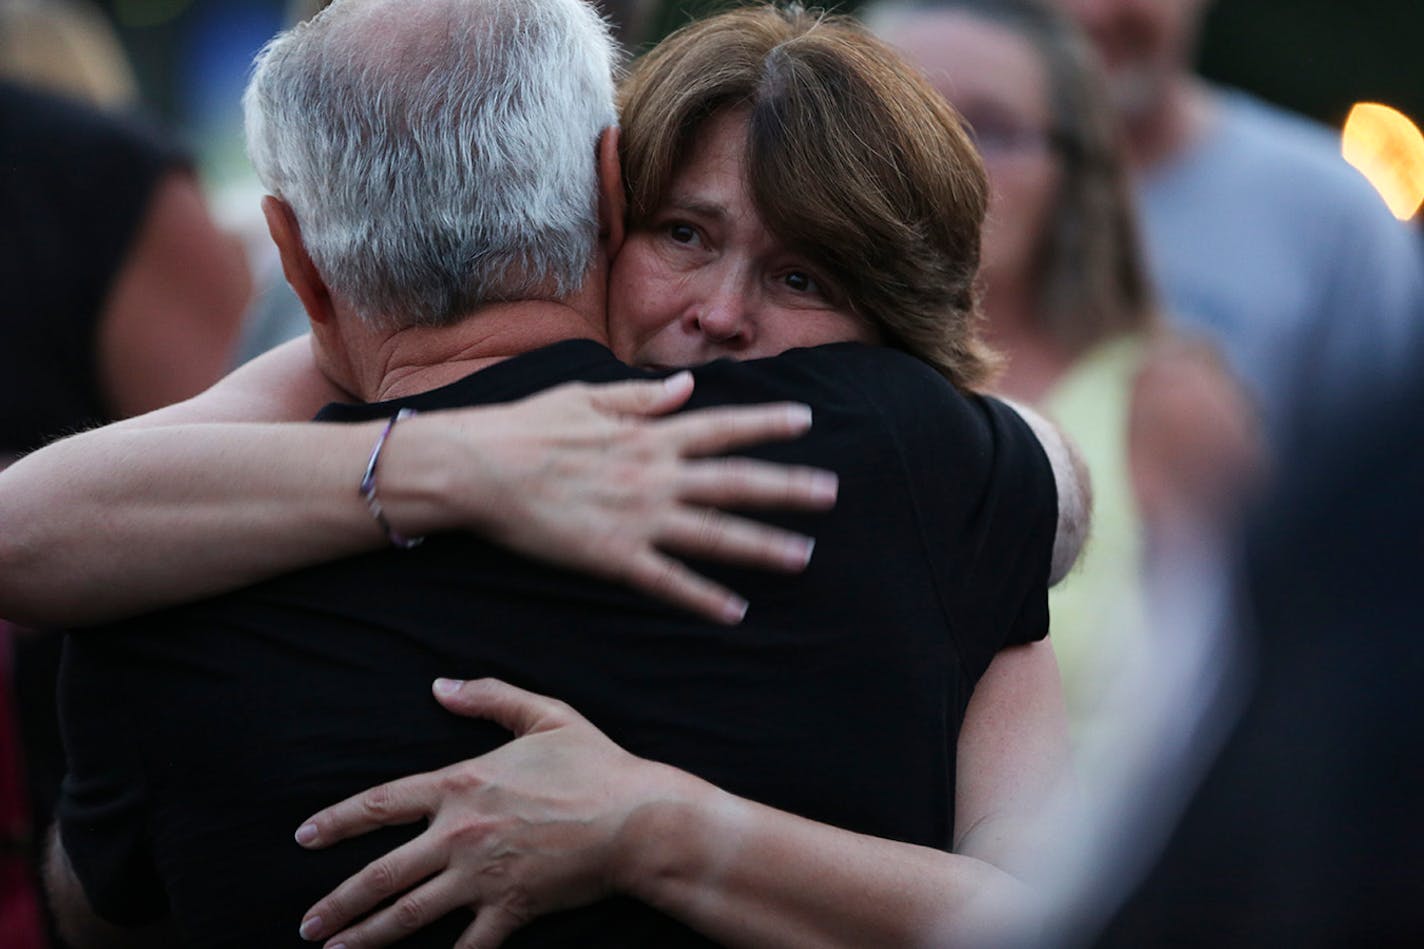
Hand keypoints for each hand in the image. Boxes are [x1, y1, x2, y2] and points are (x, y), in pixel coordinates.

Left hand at [295, 678, 678, 948]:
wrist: (639, 819)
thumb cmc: (596, 765)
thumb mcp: (544, 714)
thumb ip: (488, 697)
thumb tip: (439, 686)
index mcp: (461, 784)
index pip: (380, 804)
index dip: (336, 822)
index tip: (304, 836)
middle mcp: (460, 834)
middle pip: (382, 874)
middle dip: (338, 903)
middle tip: (307, 924)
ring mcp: (483, 877)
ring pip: (409, 915)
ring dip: (366, 937)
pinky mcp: (511, 909)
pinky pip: (467, 946)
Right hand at [394, 372, 838, 623]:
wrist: (479, 469)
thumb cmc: (527, 427)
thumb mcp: (586, 398)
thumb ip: (642, 397)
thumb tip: (688, 387)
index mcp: (649, 434)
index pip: (723, 426)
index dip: (768, 423)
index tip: (807, 420)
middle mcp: (655, 474)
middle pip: (736, 481)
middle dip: (788, 488)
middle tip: (831, 493)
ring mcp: (638, 517)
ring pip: (715, 535)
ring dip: (763, 546)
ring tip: (804, 555)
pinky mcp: (614, 556)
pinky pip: (669, 581)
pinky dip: (704, 598)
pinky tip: (734, 611)